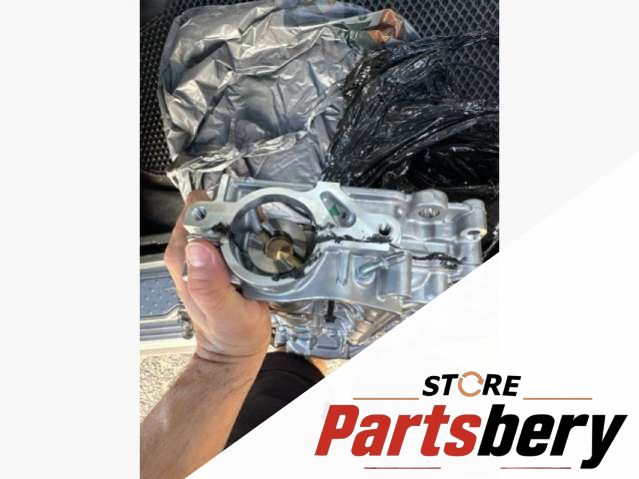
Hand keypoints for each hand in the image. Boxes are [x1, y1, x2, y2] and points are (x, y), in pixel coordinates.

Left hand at [164, 191, 271, 362]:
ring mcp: (201, 253)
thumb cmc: (231, 336)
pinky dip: (244, 231)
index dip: (221, 207)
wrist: (233, 351)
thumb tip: (199, 249)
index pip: (196, 211)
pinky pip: (229, 231)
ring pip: (220, 216)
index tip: (243, 219)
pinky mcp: (215, 257)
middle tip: (255, 231)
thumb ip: (209, 284)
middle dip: (234, 210)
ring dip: (241, 220)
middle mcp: (188, 252)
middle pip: (209, 207)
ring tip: (258, 238)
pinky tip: (256, 244)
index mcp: (184, 259)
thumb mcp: (224, 313)